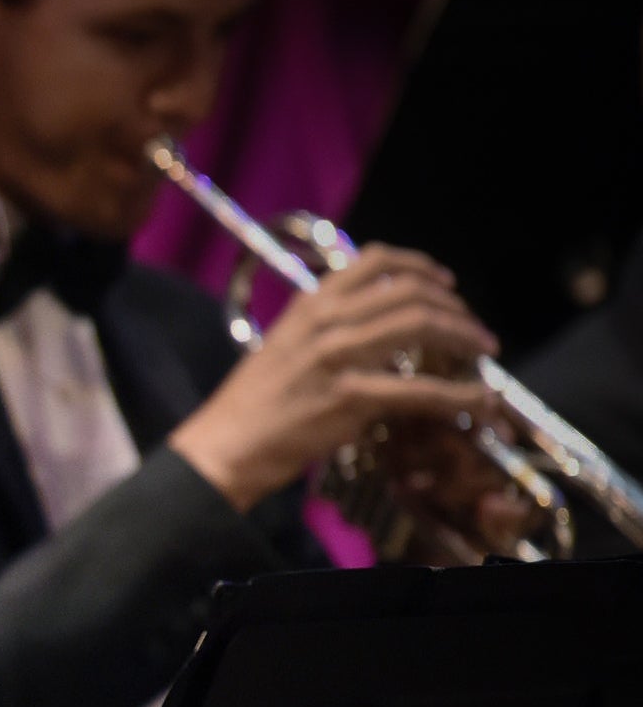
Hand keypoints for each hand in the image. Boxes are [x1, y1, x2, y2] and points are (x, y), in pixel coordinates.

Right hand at [166, 247, 499, 510]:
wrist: (224, 446)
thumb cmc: (253, 404)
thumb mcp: (284, 347)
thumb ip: (325, 329)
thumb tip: (372, 327)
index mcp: (309, 304)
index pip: (376, 260)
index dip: (421, 266)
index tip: (444, 284)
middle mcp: (325, 321)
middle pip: (410, 291)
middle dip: (455, 307)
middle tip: (473, 328)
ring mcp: (337, 357)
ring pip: (421, 326)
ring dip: (465, 336)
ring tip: (483, 352)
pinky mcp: (349, 398)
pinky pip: (420, 390)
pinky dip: (460, 395)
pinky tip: (478, 401)